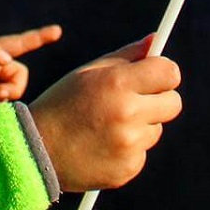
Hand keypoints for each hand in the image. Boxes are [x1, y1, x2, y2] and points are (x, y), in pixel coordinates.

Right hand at [27, 36, 182, 191]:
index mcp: (118, 83)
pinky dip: (128, 149)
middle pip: (173, 103)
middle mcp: (128, 114)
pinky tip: (103, 146)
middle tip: (136, 100)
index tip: (157, 75)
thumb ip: (127, 56)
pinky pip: (142, 152)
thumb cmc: (63, 103)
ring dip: (140, 125)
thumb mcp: (89, 72)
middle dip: (160, 99)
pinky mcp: (128, 169)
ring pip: (156, 129)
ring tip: (107, 126)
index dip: (164, 73)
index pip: (169, 72)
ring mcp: (129, 145)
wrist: (35, 151)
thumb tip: (156, 40)